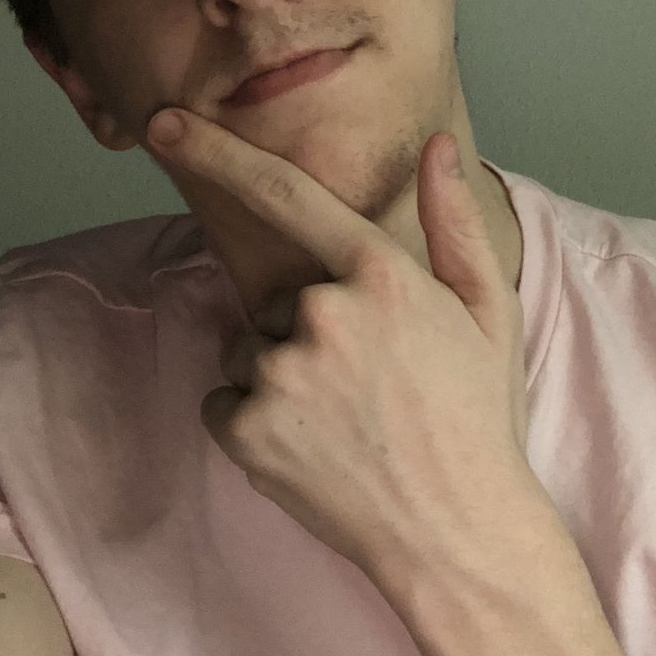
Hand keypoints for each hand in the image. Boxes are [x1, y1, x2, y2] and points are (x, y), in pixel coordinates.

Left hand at [146, 111, 541, 586]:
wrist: (458, 530)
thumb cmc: (479, 417)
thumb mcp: (490, 312)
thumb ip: (455, 224)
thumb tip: (437, 148)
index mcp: (381, 274)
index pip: (287, 195)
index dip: (219, 154)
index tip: (166, 125)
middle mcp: (323, 313)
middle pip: (277, 301)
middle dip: (307, 333)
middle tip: (369, 384)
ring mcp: (281, 372)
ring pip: (250, 352)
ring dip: (281, 379)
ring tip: (347, 421)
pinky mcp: (249, 429)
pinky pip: (228, 403)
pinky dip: (258, 424)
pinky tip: (316, 447)